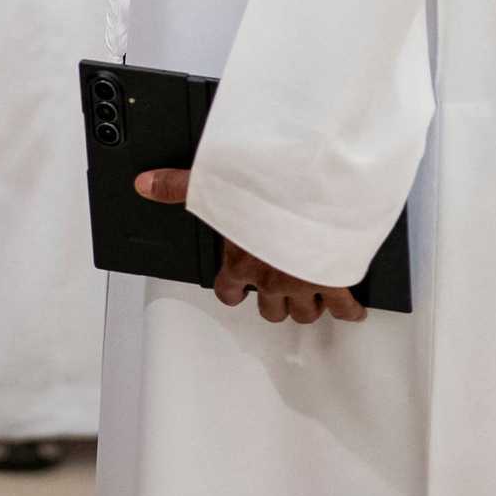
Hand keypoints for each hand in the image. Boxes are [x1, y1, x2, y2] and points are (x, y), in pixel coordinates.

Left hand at [133, 168, 365, 324]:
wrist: (312, 194)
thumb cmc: (268, 194)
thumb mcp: (214, 187)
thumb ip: (179, 187)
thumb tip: (146, 184)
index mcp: (240, 262)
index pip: (228, 293)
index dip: (234, 292)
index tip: (239, 289)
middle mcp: (270, 279)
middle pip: (271, 311)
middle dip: (275, 302)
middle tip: (279, 290)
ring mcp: (303, 283)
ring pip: (303, 312)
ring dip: (306, 306)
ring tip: (309, 296)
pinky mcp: (334, 280)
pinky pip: (342, 307)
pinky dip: (348, 310)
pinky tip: (350, 309)